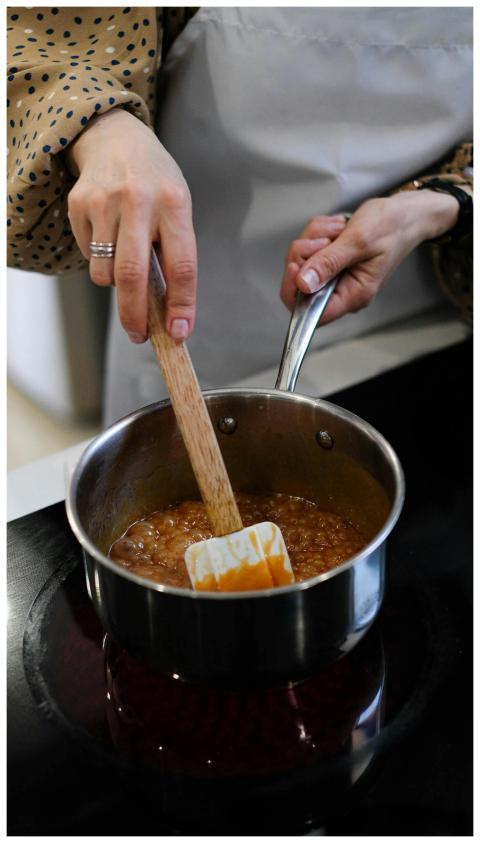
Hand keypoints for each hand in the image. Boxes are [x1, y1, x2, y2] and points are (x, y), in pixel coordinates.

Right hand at [66, 108, 196, 343]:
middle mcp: (139, 201)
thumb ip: (174, 254)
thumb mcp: (177, 208)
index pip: (182, 266)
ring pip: (105, 273)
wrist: (115, 137)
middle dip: (136, 315)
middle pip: (133, 276)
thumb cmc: (155, 182)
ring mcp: (105, 202)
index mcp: (175, 204)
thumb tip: (167, 311)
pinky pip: (89, 255)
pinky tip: (108, 235)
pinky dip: (100, 259)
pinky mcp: (79, 205)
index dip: (182, 305)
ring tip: (124, 261)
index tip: (179, 332)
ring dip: (115, 284)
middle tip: (139, 335)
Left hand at [280, 190, 459, 323]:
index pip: (311, 313)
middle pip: (299, 285)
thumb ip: (329, 263)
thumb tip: (303, 285)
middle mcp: (341, 290)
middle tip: (326, 239)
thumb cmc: (392, 227)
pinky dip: (317, 232)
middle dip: (305, 254)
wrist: (406, 213)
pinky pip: (308, 248)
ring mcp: (335, 275)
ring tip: (339, 229)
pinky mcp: (330, 261)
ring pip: (301, 261)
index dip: (295, 292)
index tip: (296, 266)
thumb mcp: (359, 242)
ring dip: (314, 238)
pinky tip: (338, 227)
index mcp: (352, 296)